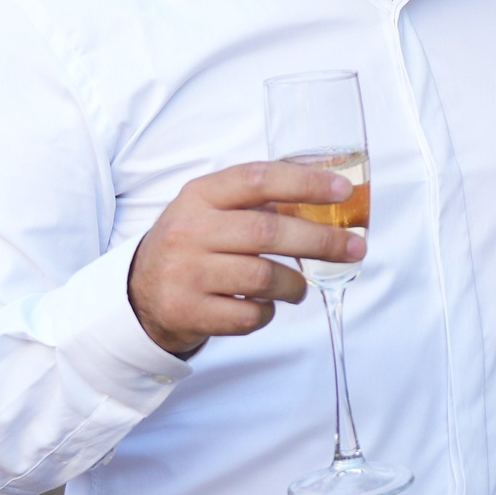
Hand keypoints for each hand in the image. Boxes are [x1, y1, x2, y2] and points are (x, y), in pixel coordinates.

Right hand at [125, 162, 363, 356]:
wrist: (141, 292)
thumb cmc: (195, 244)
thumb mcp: (214, 209)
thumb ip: (260, 200)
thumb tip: (330, 198)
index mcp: (200, 195)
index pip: (257, 179)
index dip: (304, 183)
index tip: (342, 189)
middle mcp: (189, 230)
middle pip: (267, 232)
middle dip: (320, 241)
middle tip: (354, 249)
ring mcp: (185, 273)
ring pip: (263, 277)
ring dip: (295, 284)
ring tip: (299, 287)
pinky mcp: (187, 311)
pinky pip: (248, 315)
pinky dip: (267, 313)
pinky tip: (264, 306)